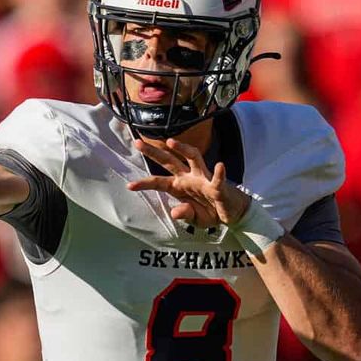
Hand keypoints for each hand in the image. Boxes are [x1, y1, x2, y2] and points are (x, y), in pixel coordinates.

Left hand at [126, 138, 250, 227]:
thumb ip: (184, 214)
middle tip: (137, 143)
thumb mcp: (194, 218)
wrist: (231, 214)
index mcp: (178, 186)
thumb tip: (175, 212)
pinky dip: (219, 173)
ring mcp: (203, 179)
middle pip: (169, 161)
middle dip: (153, 152)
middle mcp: (188, 178)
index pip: (158, 182)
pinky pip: (217, 179)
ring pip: (192, 158)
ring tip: (170, 142)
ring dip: (182, 149)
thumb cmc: (210, 212)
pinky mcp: (217, 186)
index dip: (144, 183)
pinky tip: (220, 166)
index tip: (129, 185)